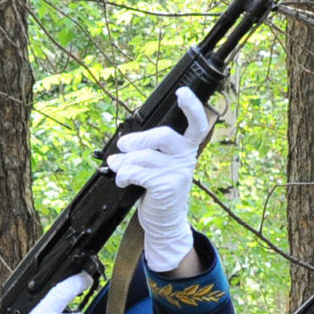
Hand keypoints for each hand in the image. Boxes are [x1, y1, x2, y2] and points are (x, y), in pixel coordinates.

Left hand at [109, 87, 209, 274]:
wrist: (164, 221)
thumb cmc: (158, 188)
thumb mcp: (157, 164)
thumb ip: (147, 149)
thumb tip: (123, 144)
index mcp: (187, 147)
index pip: (196, 124)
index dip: (192, 107)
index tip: (183, 92)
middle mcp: (186, 157)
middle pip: (163, 136)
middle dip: (137, 139)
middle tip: (123, 145)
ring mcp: (178, 172)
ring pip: (144, 157)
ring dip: (124, 162)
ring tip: (117, 167)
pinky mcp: (166, 186)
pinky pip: (137, 173)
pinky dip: (124, 175)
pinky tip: (123, 180)